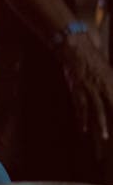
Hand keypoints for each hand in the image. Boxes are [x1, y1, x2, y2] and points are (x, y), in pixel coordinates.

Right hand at [59, 32, 112, 153]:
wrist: (75, 47)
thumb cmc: (92, 57)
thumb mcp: (107, 69)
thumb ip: (111, 81)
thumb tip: (112, 89)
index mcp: (111, 81)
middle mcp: (103, 85)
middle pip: (112, 106)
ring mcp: (90, 88)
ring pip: (97, 109)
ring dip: (101, 124)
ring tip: (104, 137)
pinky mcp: (77, 89)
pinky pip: (81, 106)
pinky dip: (82, 117)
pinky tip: (83, 128)